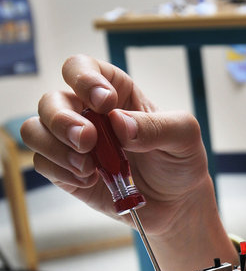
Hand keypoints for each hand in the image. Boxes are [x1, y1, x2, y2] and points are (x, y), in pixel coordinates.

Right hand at [20, 54, 211, 237]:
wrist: (177, 202)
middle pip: (50, 100)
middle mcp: (87, 112)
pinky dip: (62, 172)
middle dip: (62, 120)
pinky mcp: (66, 171)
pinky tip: (90, 181)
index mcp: (115, 91)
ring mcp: (73, 142)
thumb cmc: (180, 160)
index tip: (104, 103)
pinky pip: (42, 163)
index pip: (81, 68)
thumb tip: (119, 123)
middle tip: (89, 141)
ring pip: (35, 130)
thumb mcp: (184, 137)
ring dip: (56, 147)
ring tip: (89, 167)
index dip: (84, 79)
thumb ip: (157, 127)